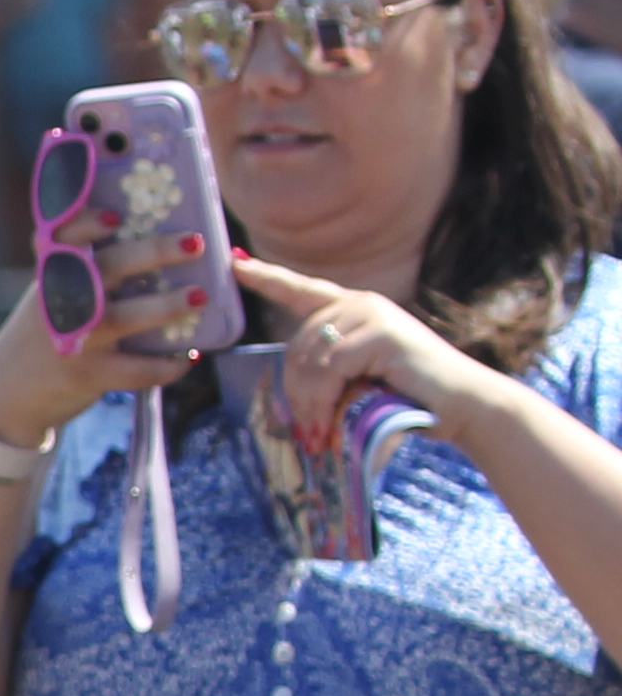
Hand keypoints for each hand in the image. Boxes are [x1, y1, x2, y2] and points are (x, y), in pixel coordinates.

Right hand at [0, 191, 232, 443]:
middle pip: (110, 267)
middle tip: (195, 243)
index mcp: (55, 272)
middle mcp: (63, 300)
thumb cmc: (44, 331)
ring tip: (200, 296)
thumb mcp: (52, 292)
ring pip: (125, 318)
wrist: (6, 393)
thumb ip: (88, 267)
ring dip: (166, 306)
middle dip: (156, 252)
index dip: (87, 223)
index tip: (115, 217)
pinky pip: (135, 370)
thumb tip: (165, 239)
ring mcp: (75, 338)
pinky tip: (187, 358)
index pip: (64, 236)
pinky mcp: (88, 374)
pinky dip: (167, 366)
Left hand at [234, 255, 478, 448]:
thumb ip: (323, 375)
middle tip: (307, 430)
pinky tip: (330, 419)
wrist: (460, 407)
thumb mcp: (354, 383)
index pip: (301, 290)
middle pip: (296, 344)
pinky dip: (323, 398)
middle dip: (295, 392)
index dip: (267, 278)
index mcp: (352, 310)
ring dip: (309, 402)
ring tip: (320, 432)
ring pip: (310, 358)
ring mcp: (372, 314)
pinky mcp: (381, 332)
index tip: (235, 264)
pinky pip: (328, 367)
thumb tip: (287, 398)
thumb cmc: (407, 400)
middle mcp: (360, 303)